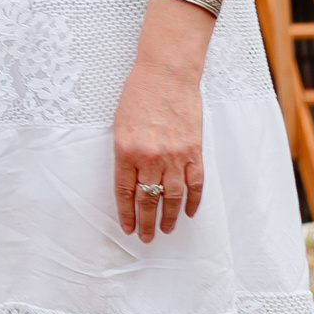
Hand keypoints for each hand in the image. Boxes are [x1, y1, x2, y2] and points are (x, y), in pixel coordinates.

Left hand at [113, 59, 203, 240]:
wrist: (166, 75)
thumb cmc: (138, 94)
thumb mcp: (120, 124)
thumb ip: (124, 153)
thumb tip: (129, 179)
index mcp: (125, 150)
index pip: (124, 191)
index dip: (126, 212)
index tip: (127, 227)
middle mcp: (149, 157)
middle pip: (147, 199)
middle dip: (145, 222)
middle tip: (145, 238)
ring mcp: (174, 156)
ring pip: (171, 197)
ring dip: (168, 217)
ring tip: (164, 231)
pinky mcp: (194, 152)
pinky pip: (194, 184)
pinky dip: (192, 201)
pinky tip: (187, 212)